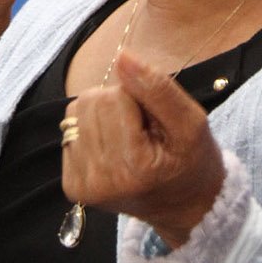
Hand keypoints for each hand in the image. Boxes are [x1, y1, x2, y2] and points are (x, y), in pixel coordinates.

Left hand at [61, 49, 226, 247]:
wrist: (184, 207)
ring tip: (127, 139)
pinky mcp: (72, 187)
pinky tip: (112, 151)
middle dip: (117, 105)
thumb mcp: (191, 122)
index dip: (139, 99)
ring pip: (76, 113)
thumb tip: (122, 55)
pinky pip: (69, 132)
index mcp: (133, 166)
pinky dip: (91, 134)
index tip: (155, 124)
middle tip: (142, 131)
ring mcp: (83, 186)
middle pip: (91, 101)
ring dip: (102, 117)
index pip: (116, 95)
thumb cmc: (192, 161)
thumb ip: (157, 87)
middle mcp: (102, 180)